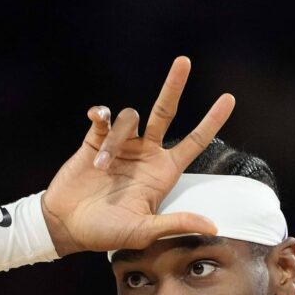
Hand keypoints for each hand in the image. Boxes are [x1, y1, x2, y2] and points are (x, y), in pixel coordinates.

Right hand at [41, 56, 235, 255]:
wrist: (65, 225)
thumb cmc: (106, 233)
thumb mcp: (144, 232)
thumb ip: (176, 224)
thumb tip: (213, 227)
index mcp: (162, 173)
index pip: (193, 142)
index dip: (211, 121)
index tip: (229, 99)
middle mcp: (145, 154)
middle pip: (165, 112)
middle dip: (174, 86)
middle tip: (184, 61)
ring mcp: (121, 144)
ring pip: (129, 118)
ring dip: (115, 140)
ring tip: (101, 167)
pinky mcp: (94, 139)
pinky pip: (103, 117)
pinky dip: (100, 114)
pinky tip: (96, 117)